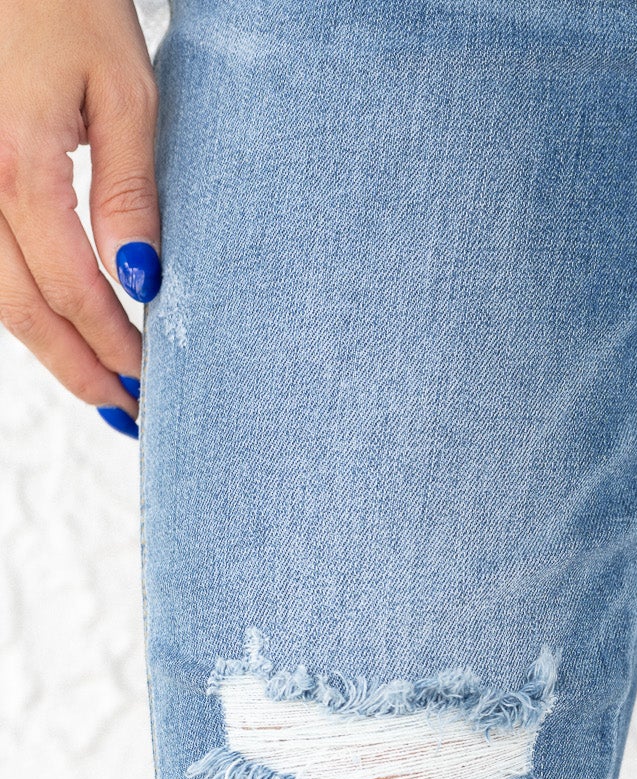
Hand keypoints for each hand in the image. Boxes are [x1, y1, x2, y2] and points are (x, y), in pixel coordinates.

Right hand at [0, 0, 157, 437]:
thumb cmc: (67, 2)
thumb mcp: (123, 90)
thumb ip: (129, 192)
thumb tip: (141, 283)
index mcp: (18, 167)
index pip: (72, 290)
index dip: (113, 346)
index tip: (152, 383)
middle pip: (20, 310)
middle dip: (77, 368)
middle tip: (126, 411)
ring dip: (46, 344)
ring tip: (98, 381)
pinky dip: (17, 299)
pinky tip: (54, 323)